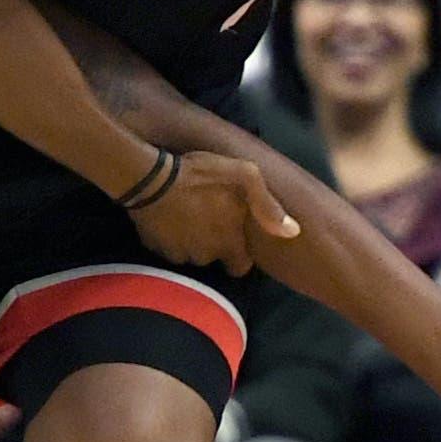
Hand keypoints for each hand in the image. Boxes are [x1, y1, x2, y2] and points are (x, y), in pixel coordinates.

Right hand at [126, 150, 299, 275]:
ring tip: (187, 215)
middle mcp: (205, 256)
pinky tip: (167, 216)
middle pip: (214, 259)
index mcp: (229, 243)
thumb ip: (268, 205)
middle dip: (212, 244)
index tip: (233, 239)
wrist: (148, 177)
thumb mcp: (243, 176)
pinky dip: (168, 237)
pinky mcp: (154, 249)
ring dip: (190, 240)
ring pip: (190, 254)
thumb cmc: (199, 174)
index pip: (240, 267)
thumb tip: (292, 232)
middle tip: (208, 219)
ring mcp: (178, 254)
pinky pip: (167, 248)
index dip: (239, 255)